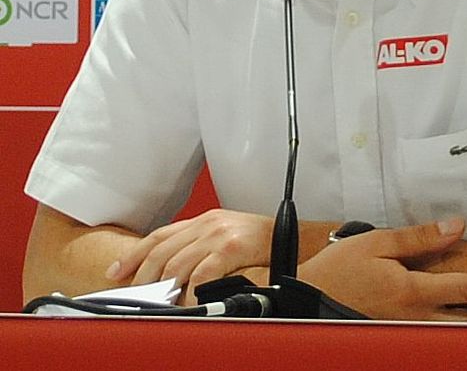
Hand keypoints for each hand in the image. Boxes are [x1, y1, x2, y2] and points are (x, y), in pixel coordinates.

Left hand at [107, 209, 274, 292]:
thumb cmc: (260, 241)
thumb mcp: (226, 235)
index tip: (116, 272)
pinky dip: (191, 290)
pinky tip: (188, 301)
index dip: (134, 254)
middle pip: (162, 251)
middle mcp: (207, 223)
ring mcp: (217, 234)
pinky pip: (201, 273)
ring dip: (165, 288)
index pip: (159, 236)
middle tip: (137, 296)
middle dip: (144, 276)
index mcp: (204, 220)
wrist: (291, 236)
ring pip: (177, 263)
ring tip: (159, 304)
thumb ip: (200, 246)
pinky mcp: (230, 247)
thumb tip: (172, 272)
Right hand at [299, 217, 466, 321]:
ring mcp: (408, 332)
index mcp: (412, 291)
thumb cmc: (339, 271)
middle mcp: (415, 317)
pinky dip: (459, 335)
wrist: (305, 305)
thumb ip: (420, 237)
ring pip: (457, 335)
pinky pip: (438, 337)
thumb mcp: (377, 243)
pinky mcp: (399, 338)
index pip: (466, 288)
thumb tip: (457, 226)